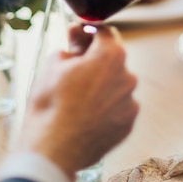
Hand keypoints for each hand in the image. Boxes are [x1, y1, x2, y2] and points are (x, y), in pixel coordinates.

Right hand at [17, 25, 138, 178]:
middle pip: (112, 59)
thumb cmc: (51, 105)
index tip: (78, 37)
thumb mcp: (53, 64)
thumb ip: (72, 45)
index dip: (89, 32)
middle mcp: (127, 75)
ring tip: (76, 97)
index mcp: (111, 55)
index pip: (105, 32)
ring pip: (115, 84)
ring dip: (101, 84)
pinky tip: (86, 113)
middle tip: (73, 67)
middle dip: (95, 59)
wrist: (53, 149)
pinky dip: (106, 106)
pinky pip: (118, 106)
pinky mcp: (128, 123)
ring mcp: (130, 101)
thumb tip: (77, 38)